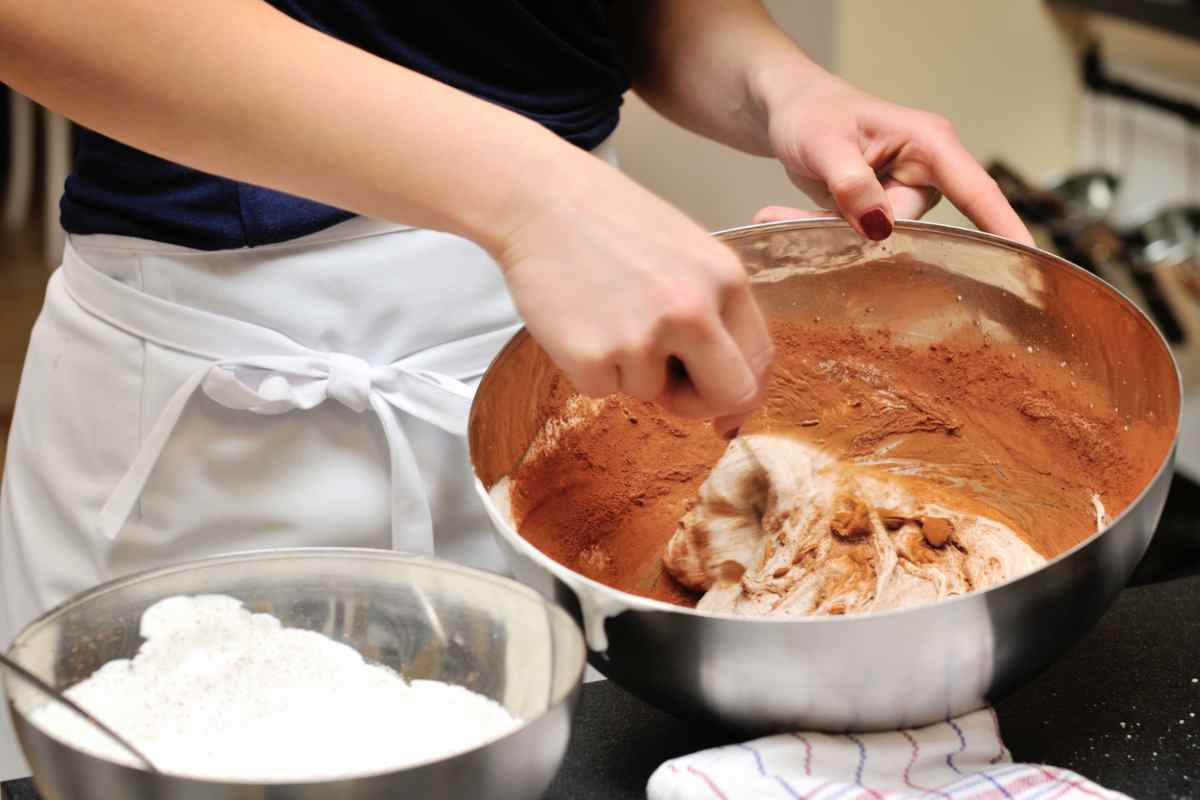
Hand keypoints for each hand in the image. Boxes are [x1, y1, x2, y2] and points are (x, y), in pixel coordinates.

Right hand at [496, 154, 772, 435]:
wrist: (539, 199)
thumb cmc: (610, 221)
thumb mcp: (687, 252)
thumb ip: (713, 309)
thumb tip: (725, 391)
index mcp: (725, 279)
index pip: (760, 359)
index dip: (739, 388)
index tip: (719, 402)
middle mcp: (693, 311)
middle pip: (729, 394)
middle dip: (701, 402)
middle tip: (670, 389)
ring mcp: (643, 337)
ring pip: (652, 391)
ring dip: (628, 369)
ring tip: (603, 312)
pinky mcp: (592, 358)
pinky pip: (602, 390)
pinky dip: (589, 368)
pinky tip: (577, 320)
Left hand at [752, 71, 1032, 244]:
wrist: (789, 112)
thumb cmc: (811, 112)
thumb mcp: (825, 143)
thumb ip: (851, 184)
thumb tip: (882, 226)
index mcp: (929, 144)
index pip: (975, 190)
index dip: (1002, 226)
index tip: (1025, 258)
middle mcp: (924, 173)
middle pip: (911, 229)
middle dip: (859, 231)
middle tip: (802, 217)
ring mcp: (903, 195)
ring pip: (877, 238)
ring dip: (830, 230)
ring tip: (779, 212)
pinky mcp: (879, 213)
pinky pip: (856, 237)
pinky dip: (820, 230)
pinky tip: (785, 215)